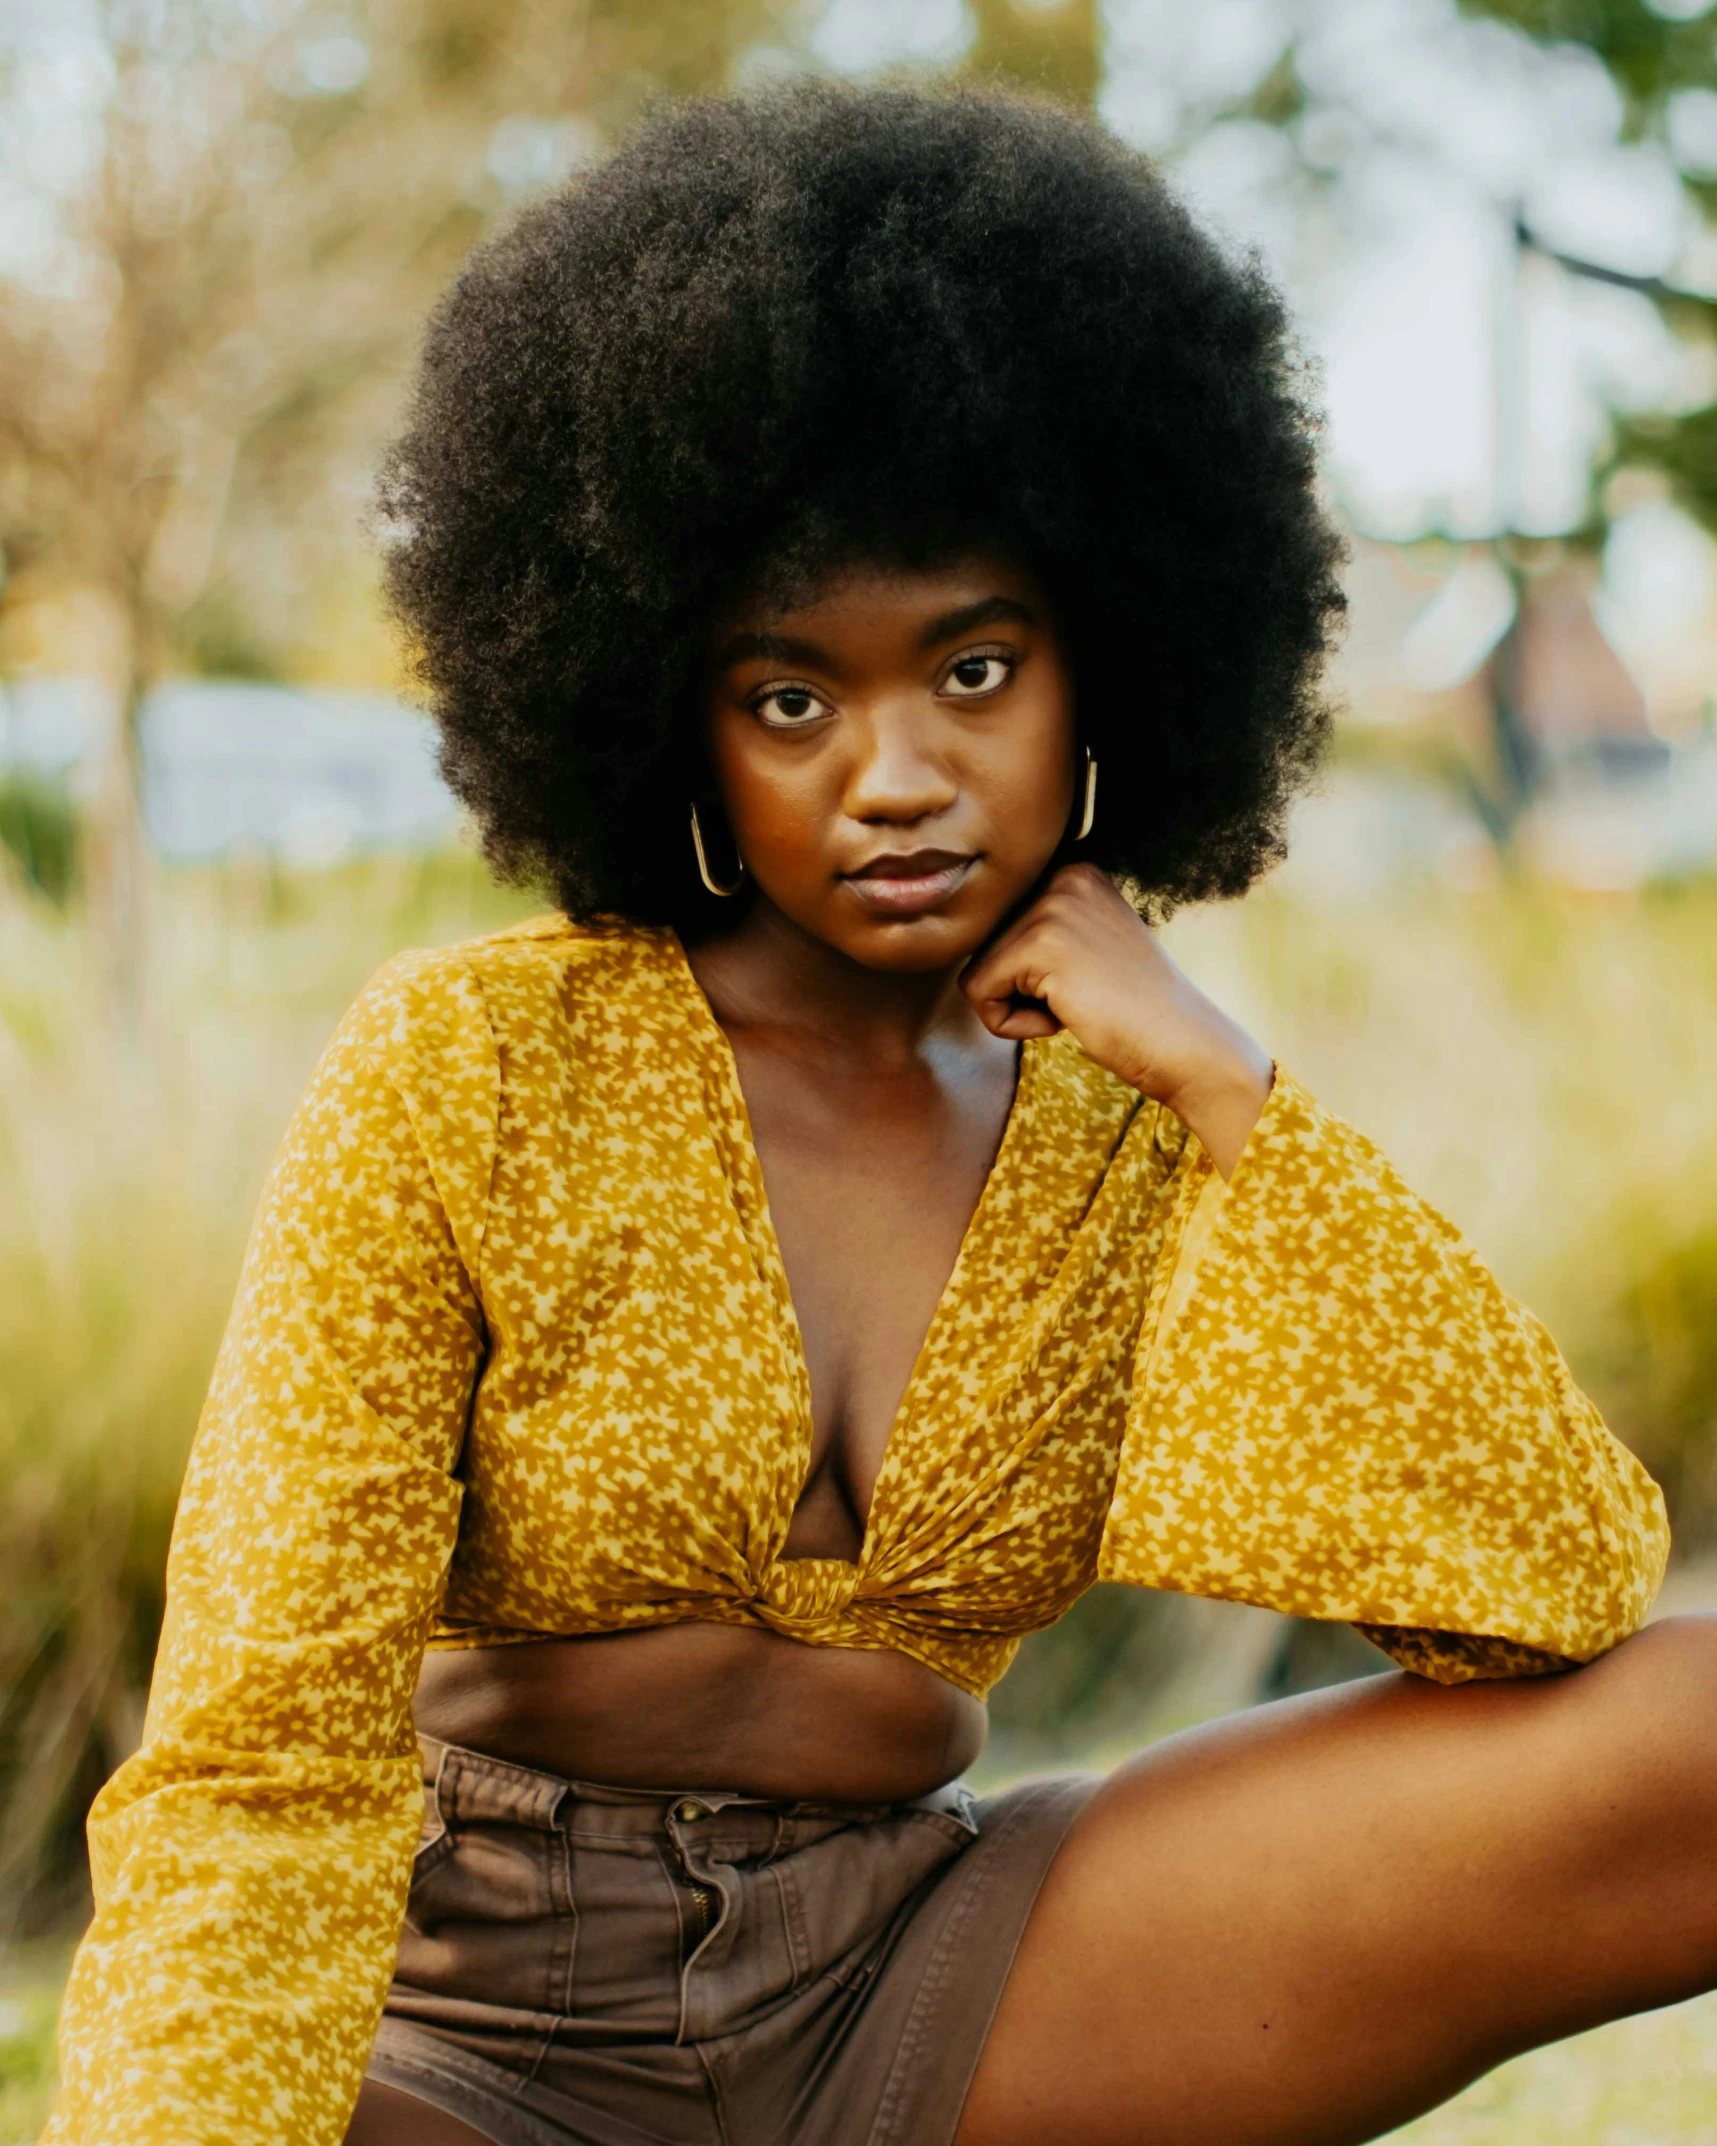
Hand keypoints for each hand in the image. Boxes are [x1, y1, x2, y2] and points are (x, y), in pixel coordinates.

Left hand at [960, 865, 1273, 1177]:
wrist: (1184, 1044)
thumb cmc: (1134, 1010)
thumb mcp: (1087, 946)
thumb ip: (1038, 930)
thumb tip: (968, 931)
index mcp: (1074, 871)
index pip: (999, 929)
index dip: (1029, 975)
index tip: (1086, 982)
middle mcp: (1062, 874)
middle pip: (983, 947)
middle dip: (1020, 990)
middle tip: (1083, 998)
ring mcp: (1053, 905)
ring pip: (978, 971)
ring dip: (1018, 1007)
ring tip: (1078, 1005)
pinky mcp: (1041, 943)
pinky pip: (979, 994)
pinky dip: (1013, 1024)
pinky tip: (1066, 1018)